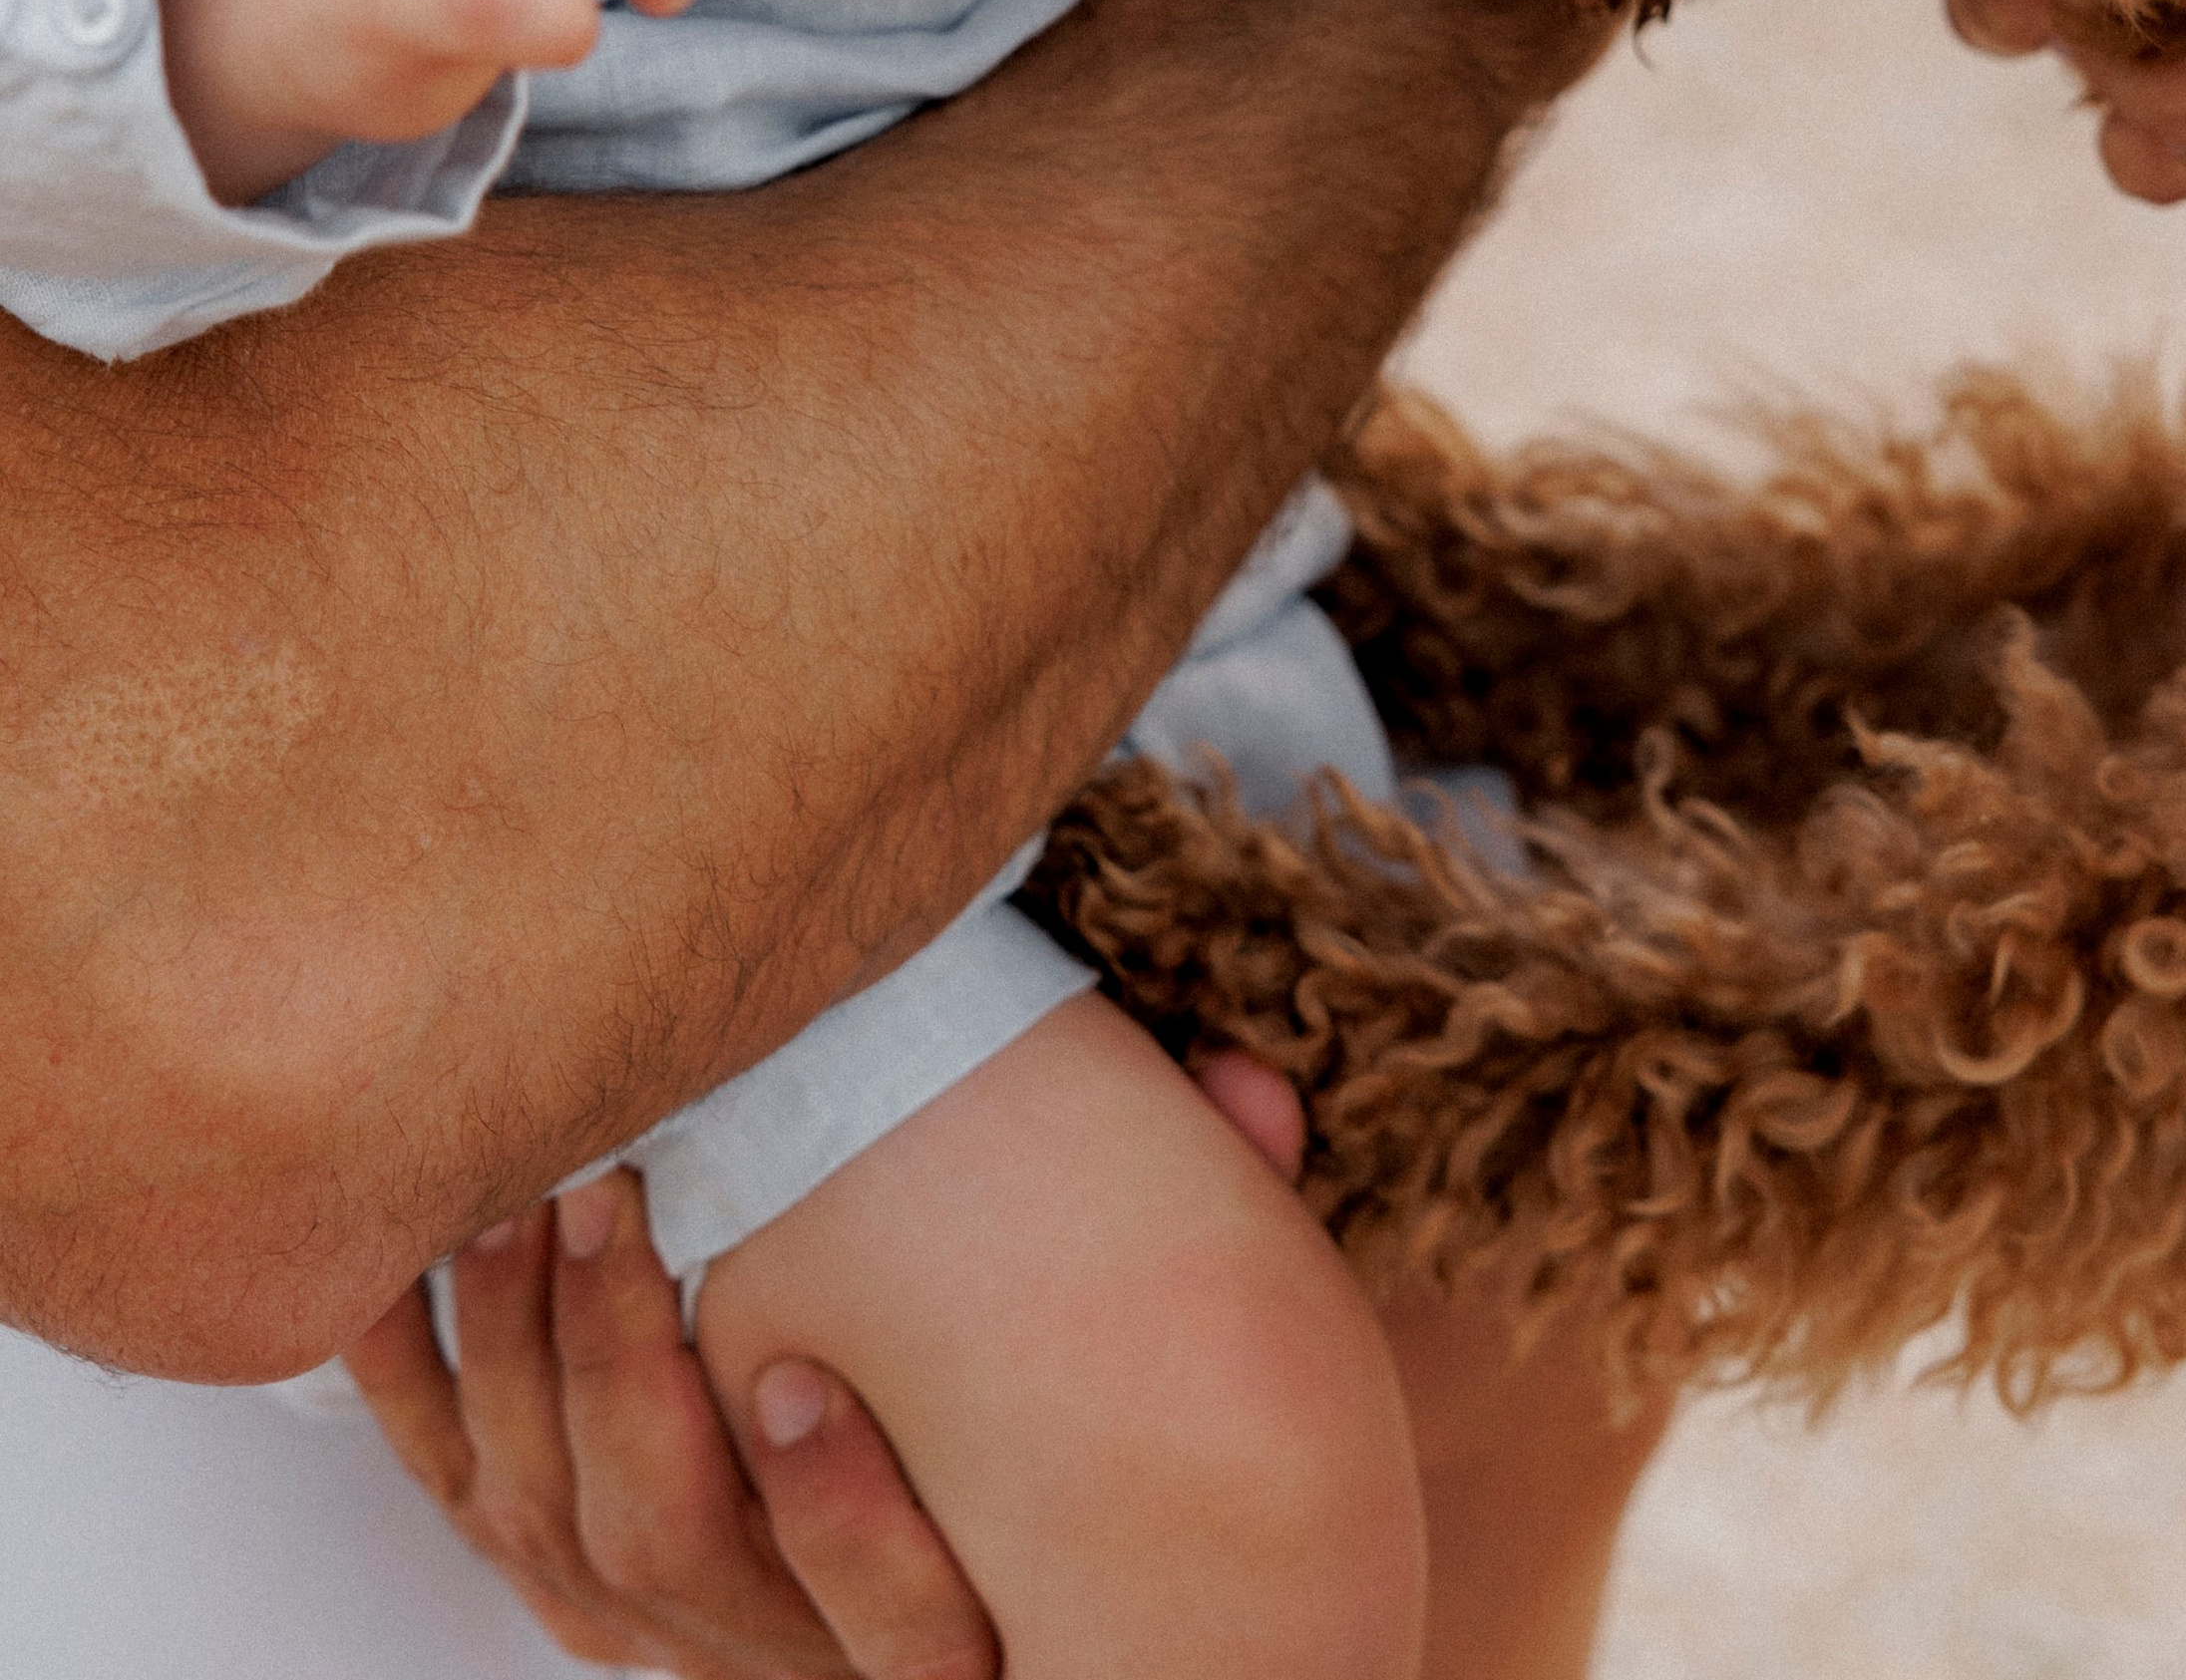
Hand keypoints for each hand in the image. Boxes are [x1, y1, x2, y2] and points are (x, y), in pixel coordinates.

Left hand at [348, 1069, 1305, 1676]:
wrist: (968, 1603)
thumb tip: (1252, 1089)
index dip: (838, 1528)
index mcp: (947, 1645)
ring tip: (526, 1195)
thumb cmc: (1058, 1466)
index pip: (900, 1643)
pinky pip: (463, 1495)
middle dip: (621, 1376)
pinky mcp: (571, 1571)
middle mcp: (776, 1657)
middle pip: (667, 1562)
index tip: (796, 1378)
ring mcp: (658, 1625)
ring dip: (521, 1358)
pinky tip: (406, 1266)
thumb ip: (1210, 1231)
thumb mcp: (1153, 1392)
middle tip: (609, 1196)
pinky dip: (415, 1380)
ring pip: (548, 1531)